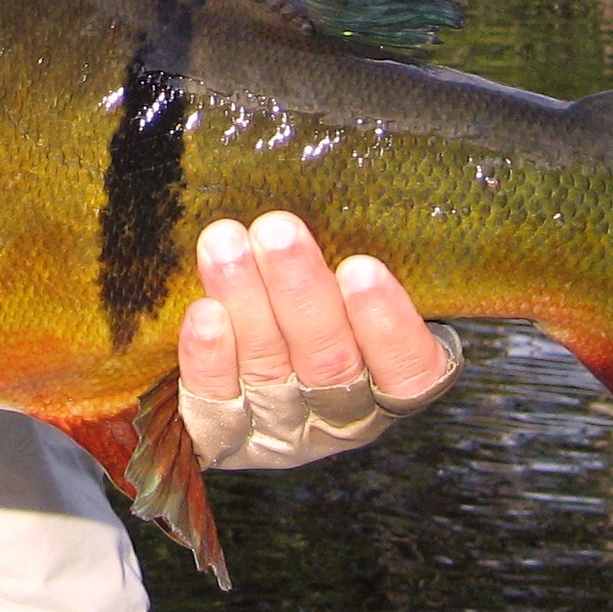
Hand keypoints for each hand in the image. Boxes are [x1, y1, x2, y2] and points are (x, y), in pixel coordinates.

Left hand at [175, 210, 461, 469]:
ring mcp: (280, 425)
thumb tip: (348, 180)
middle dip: (301, 292)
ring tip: (225, 242)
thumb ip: (351, 252)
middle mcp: (340, 413)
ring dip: (246, 301)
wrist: (241, 353)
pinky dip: (210, 357)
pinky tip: (204, 313)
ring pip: (269, 369)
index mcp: (390, 383)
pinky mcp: (223, 430)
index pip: (408, 370)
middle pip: (329, 362)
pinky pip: (215, 399)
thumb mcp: (347, 280)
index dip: (388, 325)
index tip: (362, 267)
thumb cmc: (314, 296)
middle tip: (276, 231)